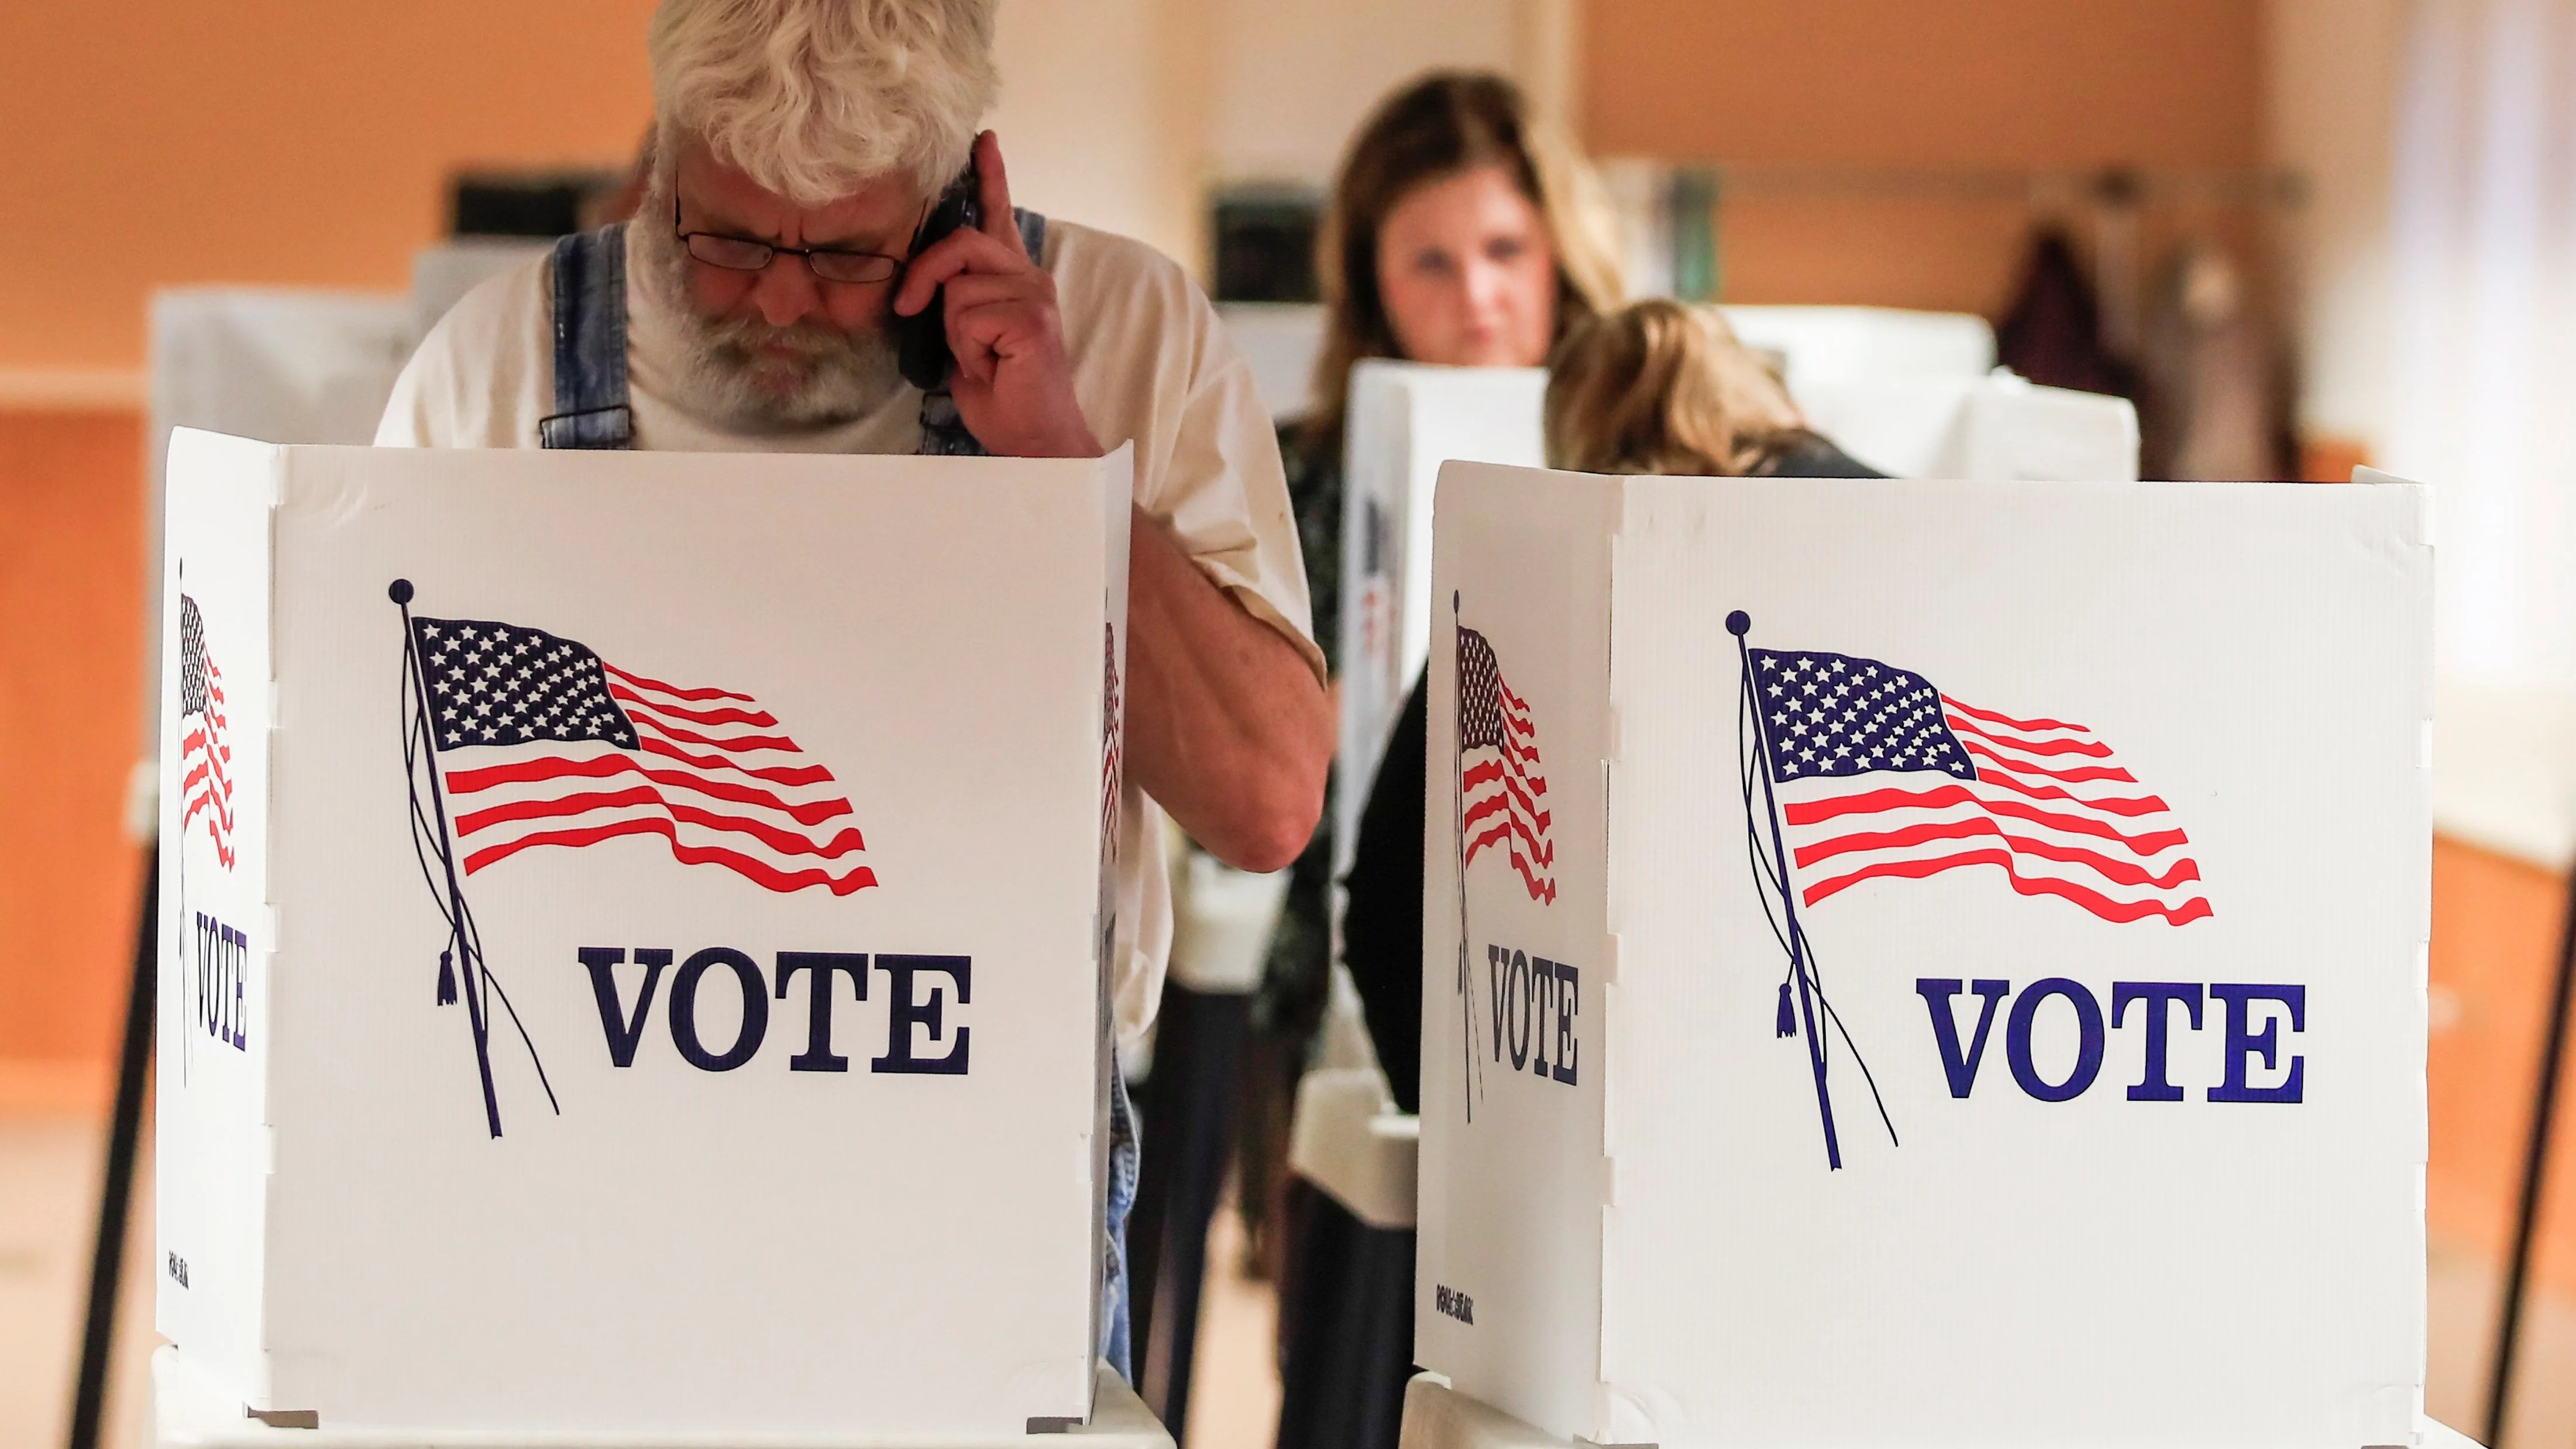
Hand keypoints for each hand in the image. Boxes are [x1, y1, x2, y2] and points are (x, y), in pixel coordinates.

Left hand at [890, 131, 1101, 458]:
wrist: (1034, 440)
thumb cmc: (1002, 394)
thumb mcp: (964, 338)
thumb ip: (955, 300)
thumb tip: (927, 284)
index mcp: (1013, 280)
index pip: (998, 218)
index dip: (990, 177)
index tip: (982, 139)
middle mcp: (1030, 278)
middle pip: (962, 244)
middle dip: (925, 277)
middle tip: (911, 310)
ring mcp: (1036, 297)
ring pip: (959, 289)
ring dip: (954, 333)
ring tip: (982, 360)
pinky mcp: (1033, 320)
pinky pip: (968, 317)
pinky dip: (967, 350)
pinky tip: (992, 368)